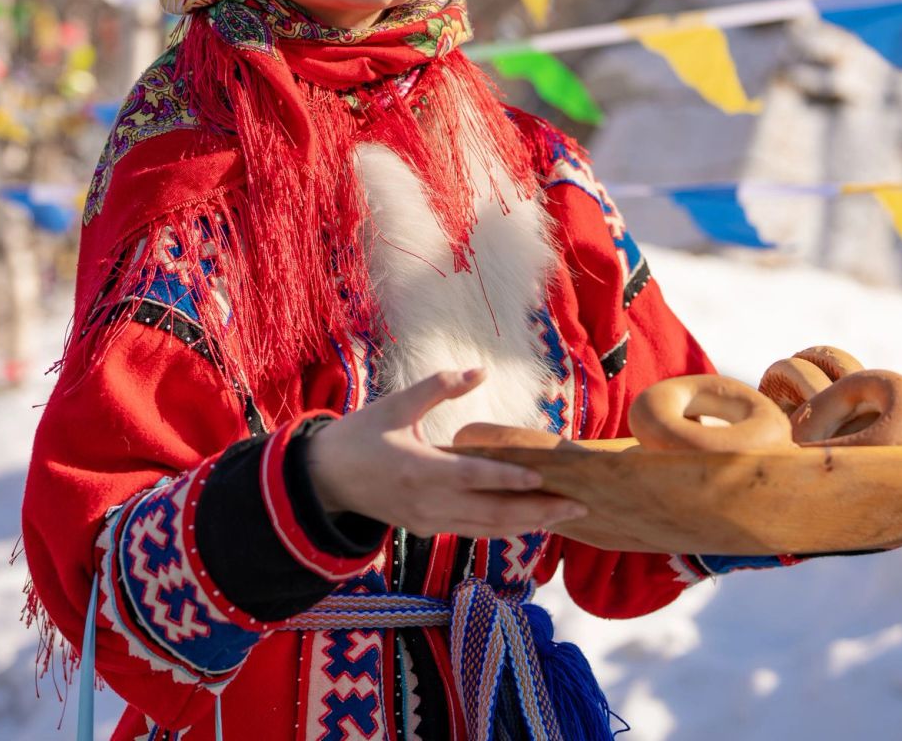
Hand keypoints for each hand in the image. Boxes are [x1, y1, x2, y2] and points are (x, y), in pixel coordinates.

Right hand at [304, 368, 588, 538]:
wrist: (323, 481)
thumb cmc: (359, 436)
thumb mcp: (395, 406)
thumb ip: (438, 387)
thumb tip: (479, 371)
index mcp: (418, 469)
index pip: (472, 477)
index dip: (508, 479)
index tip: (543, 477)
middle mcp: (428, 502)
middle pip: (491, 512)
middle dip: (538, 510)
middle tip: (578, 504)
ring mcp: (428, 521)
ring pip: (487, 528)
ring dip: (527, 524)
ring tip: (564, 516)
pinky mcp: (427, 529)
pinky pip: (473, 531)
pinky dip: (504, 528)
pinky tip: (530, 521)